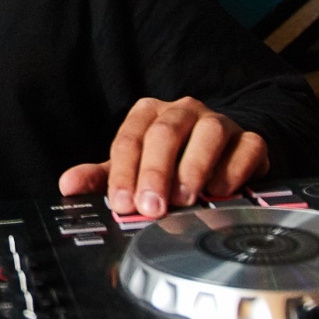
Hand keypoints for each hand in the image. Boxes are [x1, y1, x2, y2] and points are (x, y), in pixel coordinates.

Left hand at [57, 96, 268, 216]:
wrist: (222, 151)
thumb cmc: (171, 161)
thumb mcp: (133, 167)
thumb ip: (102, 177)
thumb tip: (68, 185)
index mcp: (149, 114)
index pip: (130, 139)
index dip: (123, 172)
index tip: (121, 203)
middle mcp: (183, 111)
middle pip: (165, 133)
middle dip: (156, 172)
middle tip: (152, 206)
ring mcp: (219, 122)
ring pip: (208, 135)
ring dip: (194, 168)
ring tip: (186, 199)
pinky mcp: (250, 139)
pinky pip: (247, 147)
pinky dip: (234, 170)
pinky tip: (221, 191)